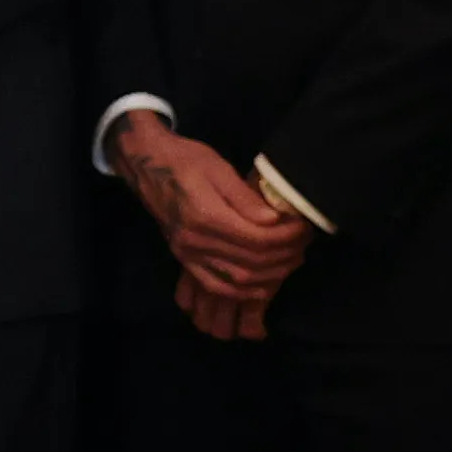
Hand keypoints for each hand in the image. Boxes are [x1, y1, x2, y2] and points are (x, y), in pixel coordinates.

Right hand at [112, 117, 313, 304]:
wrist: (147, 166)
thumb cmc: (186, 160)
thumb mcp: (218, 168)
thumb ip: (245, 198)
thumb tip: (274, 220)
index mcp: (206, 215)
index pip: (257, 238)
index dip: (286, 236)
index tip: (303, 226)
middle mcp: (196, 241)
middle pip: (252, 262)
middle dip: (285, 255)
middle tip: (303, 242)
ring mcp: (188, 254)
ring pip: (238, 279)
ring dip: (270, 275)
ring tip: (291, 260)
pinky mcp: (184, 260)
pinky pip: (216, 286)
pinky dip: (243, 291)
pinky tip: (262, 285)